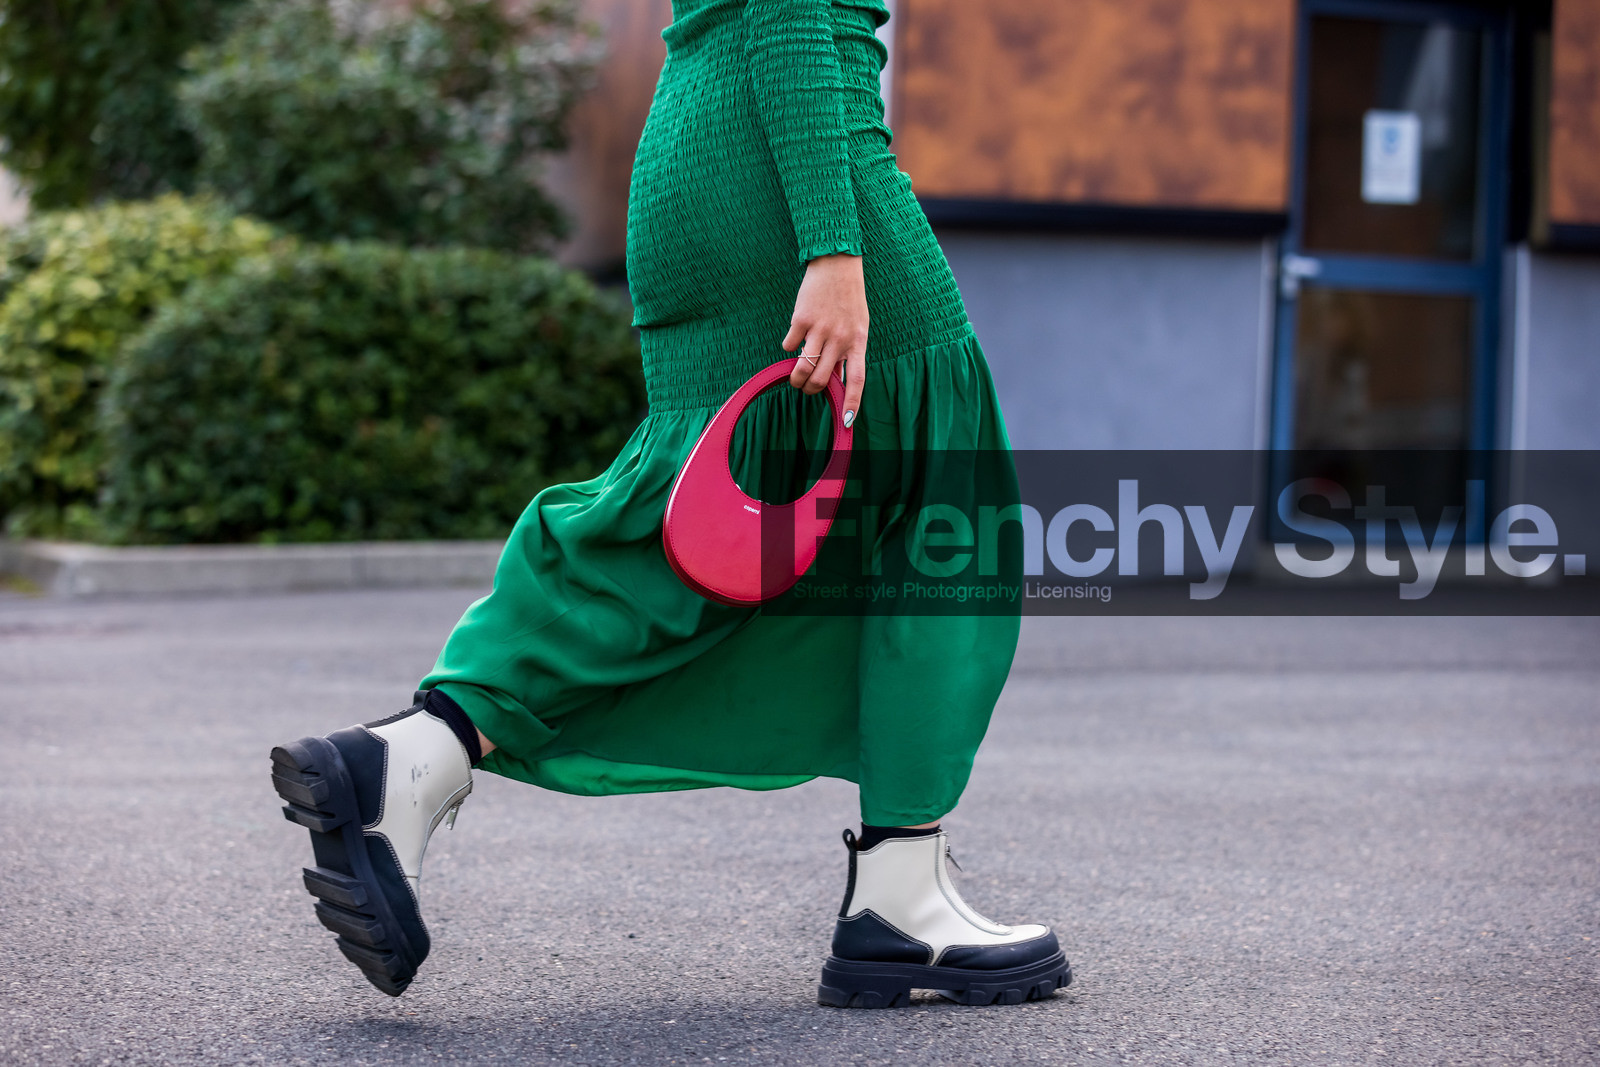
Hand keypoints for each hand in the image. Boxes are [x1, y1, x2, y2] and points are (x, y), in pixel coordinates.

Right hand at [783, 253, 866, 426]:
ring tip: (795, 377)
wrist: (836, 264)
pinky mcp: (801, 320)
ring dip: (795, 378)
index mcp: (858, 341)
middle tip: (806, 387)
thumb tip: (837, 379)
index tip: (846, 422)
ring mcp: (820, 329)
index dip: (850, 402)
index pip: (856, 379)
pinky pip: (789, 346)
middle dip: (810, 389)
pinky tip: (794, 338)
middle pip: (821, 379)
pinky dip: (788, 347)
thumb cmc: (849, 298)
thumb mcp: (858, 326)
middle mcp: (840, 338)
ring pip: (802, 369)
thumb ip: (848, 352)